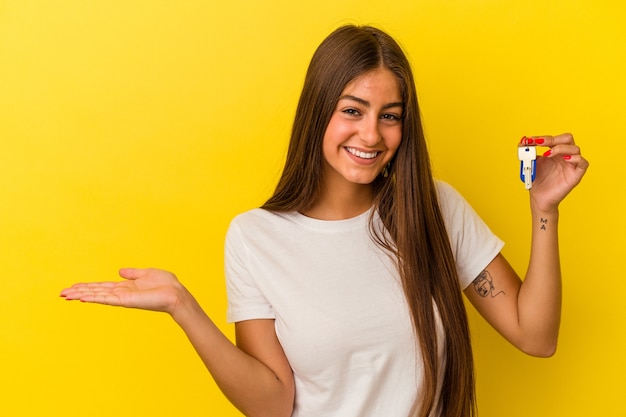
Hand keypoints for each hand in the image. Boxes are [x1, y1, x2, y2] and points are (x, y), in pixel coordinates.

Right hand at [60, 268, 186, 314]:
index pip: (101, 287)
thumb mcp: (146, 273)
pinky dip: (94, 297)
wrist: (176, 294)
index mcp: (125, 287)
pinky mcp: (126, 301)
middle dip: (78, 292)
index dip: (87, 287)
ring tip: (65, 295)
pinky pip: (107, 298)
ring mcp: (122, 298)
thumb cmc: (166, 285)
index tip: (72, 288)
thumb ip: (132, 273)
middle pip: (95, 292)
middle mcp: (121, 293)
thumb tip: (120, 271)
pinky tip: (82, 297)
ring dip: (81, 295)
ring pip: (97, 296)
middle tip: (61, 293)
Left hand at [521, 133, 588, 211]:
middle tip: (539, 143)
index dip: (542, 138)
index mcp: (555, 152)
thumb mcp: (530, 163)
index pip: (553, 139)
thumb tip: (522, 141)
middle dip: (553, 139)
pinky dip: (576, 158)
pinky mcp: (576, 175)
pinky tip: (565, 159)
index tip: (529, 140)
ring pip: (575, 148)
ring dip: (560, 148)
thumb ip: (527, 152)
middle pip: (568, 138)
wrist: (539, 198)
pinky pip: (583, 163)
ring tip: (547, 155)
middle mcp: (565, 156)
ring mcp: (572, 165)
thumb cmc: (537, 180)